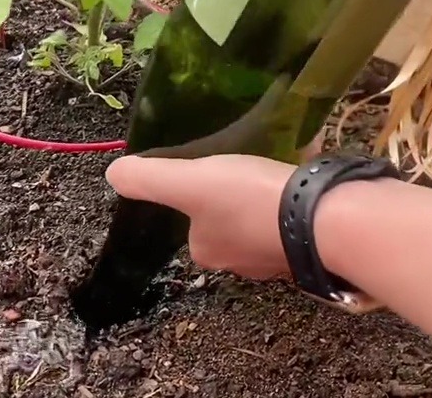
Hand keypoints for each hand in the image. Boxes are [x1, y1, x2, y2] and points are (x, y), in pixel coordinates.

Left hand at [106, 154, 294, 279]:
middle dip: (237, 197)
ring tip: (276, 171)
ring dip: (267, 200)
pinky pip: (292, 219)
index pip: (194, 224)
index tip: (214, 173)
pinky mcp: (308, 248)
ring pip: (263, 221)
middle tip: (247, 168)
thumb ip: (149, 178)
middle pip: (230, 223)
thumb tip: (113, 173)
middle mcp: (240, 263)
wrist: (318, 218)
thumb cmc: (246, 200)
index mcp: (207, 250)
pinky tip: (302, 179)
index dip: (200, 197)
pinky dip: (293, 201)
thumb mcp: (189, 182)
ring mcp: (278, 259)